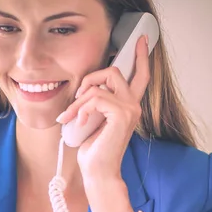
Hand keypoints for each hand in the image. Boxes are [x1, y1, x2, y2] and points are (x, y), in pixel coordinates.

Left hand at [57, 35, 150, 183]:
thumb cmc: (94, 151)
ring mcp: (130, 110)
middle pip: (114, 71)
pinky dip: (82, 108)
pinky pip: (96, 97)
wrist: (98, 172)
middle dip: (90, 78)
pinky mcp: (122, 114)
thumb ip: (97, 102)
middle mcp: (133, 106)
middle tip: (78, 97)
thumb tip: (86, 88)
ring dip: (80, 100)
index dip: (140, 56)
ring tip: (71, 116)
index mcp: (128, 107)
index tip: (139, 40)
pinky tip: (80, 122)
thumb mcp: (93, 120)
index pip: (140, 76)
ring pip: (100, 85)